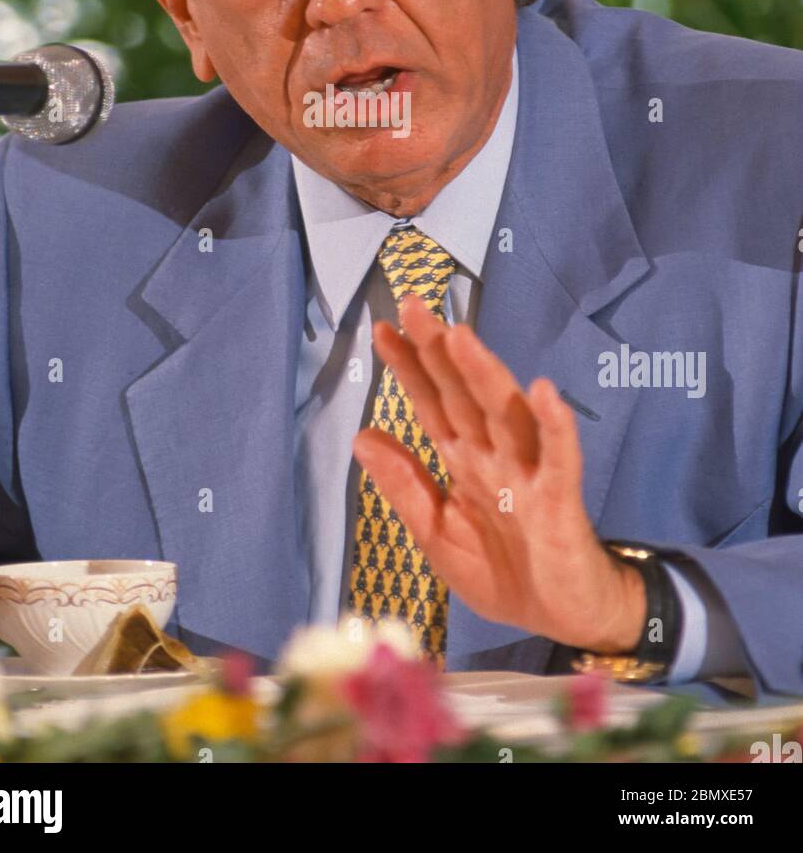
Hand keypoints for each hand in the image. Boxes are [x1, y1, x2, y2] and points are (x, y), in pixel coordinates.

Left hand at [353, 297, 646, 653]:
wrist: (562, 617)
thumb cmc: (504, 571)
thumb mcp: (437, 532)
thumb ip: (404, 484)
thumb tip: (361, 435)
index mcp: (463, 460)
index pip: (431, 402)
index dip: (408, 367)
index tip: (380, 329)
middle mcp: (494, 454)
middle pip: (463, 393)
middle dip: (438, 351)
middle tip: (414, 306)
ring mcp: (529, 472)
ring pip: (505, 413)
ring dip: (485, 374)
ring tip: (461, 338)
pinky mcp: (560, 499)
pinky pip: (559, 457)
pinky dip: (554, 426)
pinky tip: (544, 394)